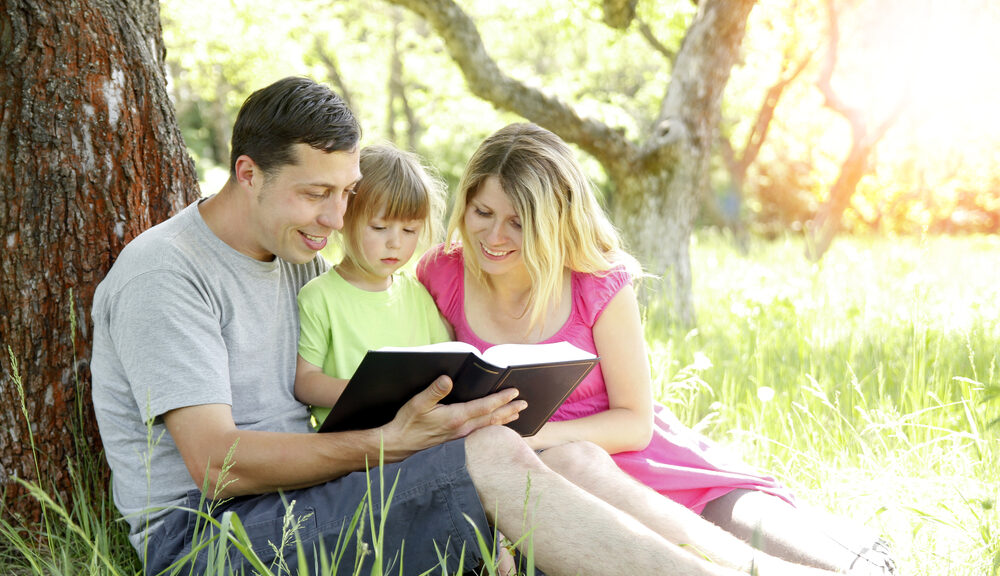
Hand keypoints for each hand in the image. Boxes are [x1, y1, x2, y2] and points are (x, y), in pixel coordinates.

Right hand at [380, 375, 526, 454]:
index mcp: (455, 418)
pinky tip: (494, 428)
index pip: (484, 407)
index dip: (500, 398)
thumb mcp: (418, 403)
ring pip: (487, 428)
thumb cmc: (408, 423)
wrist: (399, 446)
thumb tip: (448, 379)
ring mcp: (461, 438)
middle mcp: (462, 430)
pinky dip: (492, 429)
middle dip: (509, 409)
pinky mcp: (456, 443)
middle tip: (524, 403)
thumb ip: (434, 391)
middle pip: (491, 418)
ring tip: (516, 414)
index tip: (514, 392)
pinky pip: (480, 435)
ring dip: (503, 420)